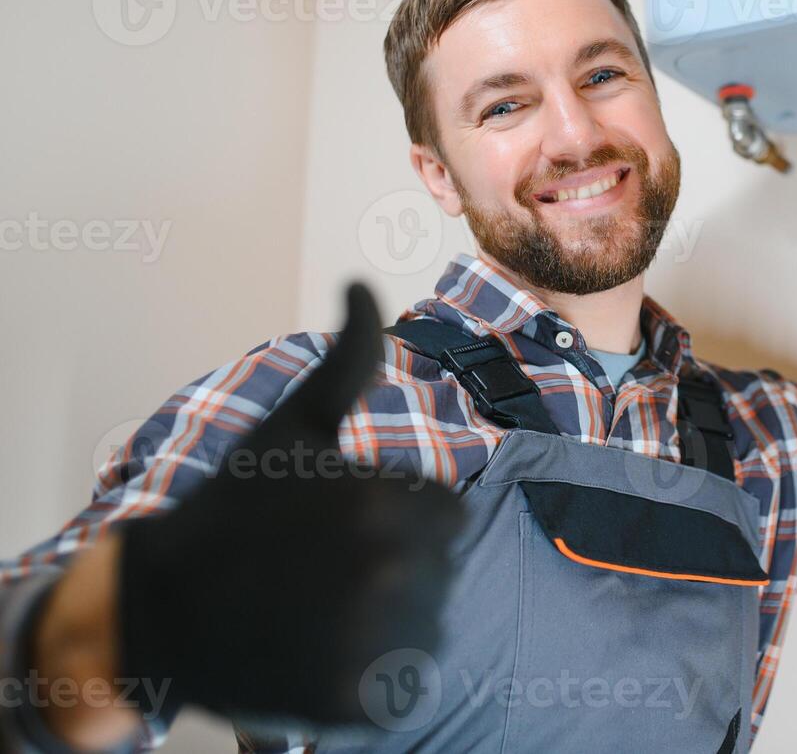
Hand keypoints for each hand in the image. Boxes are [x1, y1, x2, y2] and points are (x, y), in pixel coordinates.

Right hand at [115, 283, 464, 726]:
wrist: (162, 606)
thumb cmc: (234, 508)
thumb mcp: (293, 426)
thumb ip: (346, 357)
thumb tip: (363, 281)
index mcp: (382, 502)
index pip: (447, 515)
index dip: (402, 517)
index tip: (346, 523)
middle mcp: (386, 573)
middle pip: (440, 569)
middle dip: (397, 564)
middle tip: (328, 568)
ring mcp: (371, 642)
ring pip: (430, 623)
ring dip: (392, 617)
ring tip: (324, 606)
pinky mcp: (357, 702)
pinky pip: (406, 681)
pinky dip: (377, 672)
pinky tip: (326, 650)